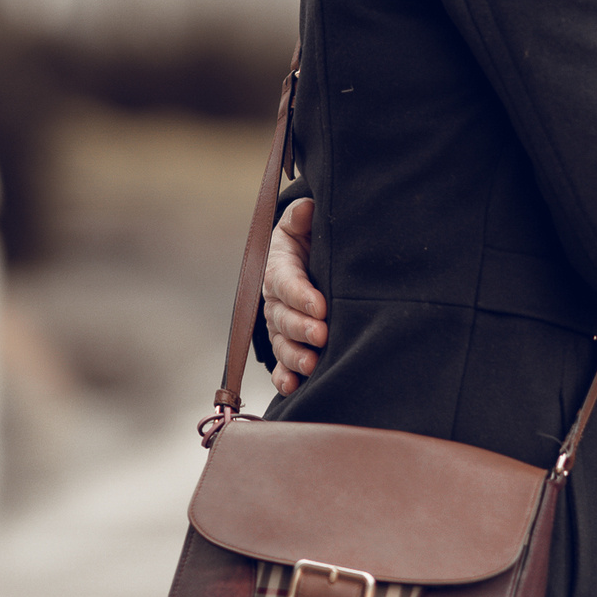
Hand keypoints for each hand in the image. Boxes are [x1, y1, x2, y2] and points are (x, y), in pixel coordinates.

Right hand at [262, 197, 328, 394]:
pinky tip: (294, 386)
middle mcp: (274, 300)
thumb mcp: (303, 224)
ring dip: (294, 355)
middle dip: (301, 328)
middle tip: (321, 335)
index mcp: (278, 268)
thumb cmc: (307, 239)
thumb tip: (306, 210)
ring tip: (312, 363)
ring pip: (281, 343)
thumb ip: (302, 218)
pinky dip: (285, 377)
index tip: (320, 305)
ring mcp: (279, 325)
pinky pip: (281, 364)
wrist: (306, 258)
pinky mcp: (286, 345)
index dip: (300, 295)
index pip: (285, 281)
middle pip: (282, 317)